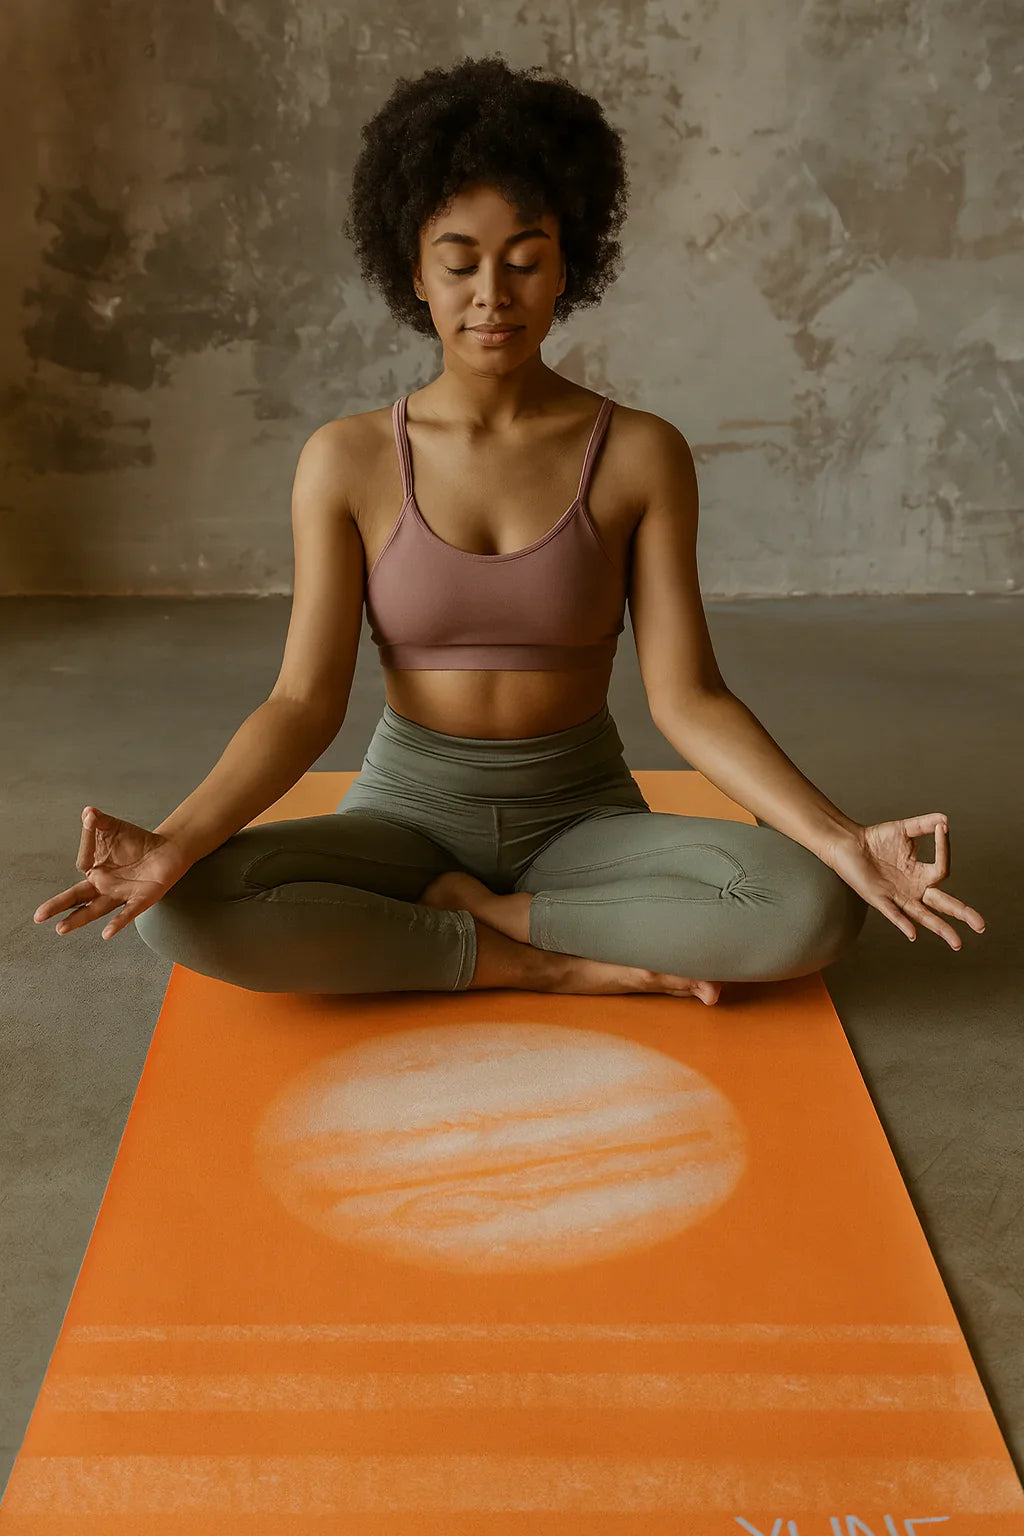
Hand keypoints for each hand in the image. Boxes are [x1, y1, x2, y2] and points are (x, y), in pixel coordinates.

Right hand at [33, 806, 192, 941]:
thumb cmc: (135, 841)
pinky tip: (106, 933)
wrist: (166, 849)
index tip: (91, 825)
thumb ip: (98, 822)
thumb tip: (88, 812)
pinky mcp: (141, 900)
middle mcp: (104, 887)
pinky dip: (117, 923)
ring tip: (61, 928)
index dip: (87, 849)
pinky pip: (127, 913)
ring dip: (79, 919)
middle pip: (76, 899)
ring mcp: (121, 895)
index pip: (82, 866)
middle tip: (38, 917)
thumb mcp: (113, 828)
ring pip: (95, 910)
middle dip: (57, 907)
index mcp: (95, 871)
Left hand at [824, 813, 985, 950]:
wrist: (849, 844)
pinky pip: (894, 914)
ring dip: (940, 929)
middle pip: (943, 905)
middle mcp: (913, 889)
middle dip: (962, 914)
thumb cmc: (876, 839)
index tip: (943, 829)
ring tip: (957, 943)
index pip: (942, 871)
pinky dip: (904, 923)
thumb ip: (925, 825)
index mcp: (921, 874)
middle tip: (981, 926)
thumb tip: (945, 820)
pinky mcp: (879, 899)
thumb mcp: (905, 829)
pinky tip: (914, 933)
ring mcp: (897, 897)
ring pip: (924, 917)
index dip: (944, 849)